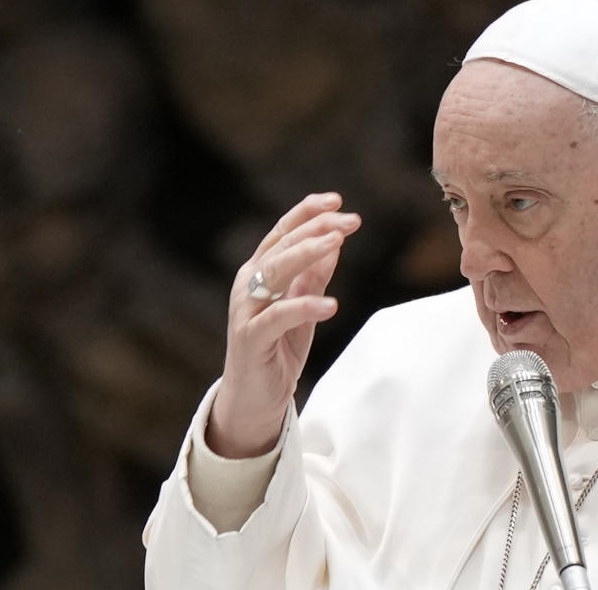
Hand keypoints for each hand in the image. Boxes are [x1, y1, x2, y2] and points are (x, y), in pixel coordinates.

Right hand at [206, 193, 361, 457]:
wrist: (255, 397)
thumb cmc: (279, 348)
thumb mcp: (304, 307)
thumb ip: (314, 276)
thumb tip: (335, 241)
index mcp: (259, 271)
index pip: (282, 231)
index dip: (307, 212)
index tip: (338, 201)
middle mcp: (248, 284)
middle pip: (281, 245)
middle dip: (316, 229)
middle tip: (350, 221)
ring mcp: (246, 310)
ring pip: (274, 272)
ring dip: (307, 254)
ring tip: (337, 243)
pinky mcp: (251, 339)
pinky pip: (277, 317)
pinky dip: (304, 307)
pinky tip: (331, 305)